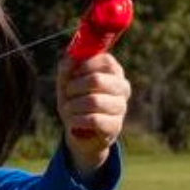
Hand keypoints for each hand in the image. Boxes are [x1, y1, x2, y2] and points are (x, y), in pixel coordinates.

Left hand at [56, 53, 130, 179]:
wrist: (79, 131)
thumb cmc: (75, 100)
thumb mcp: (67, 82)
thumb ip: (67, 67)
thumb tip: (70, 58)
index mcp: (114, 71)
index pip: (106, 61)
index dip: (84, 66)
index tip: (73, 74)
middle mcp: (122, 87)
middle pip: (97, 80)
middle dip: (75, 87)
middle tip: (68, 93)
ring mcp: (121, 107)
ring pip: (93, 101)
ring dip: (74, 105)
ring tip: (69, 109)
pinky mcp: (115, 125)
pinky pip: (94, 120)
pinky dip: (77, 120)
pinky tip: (73, 121)